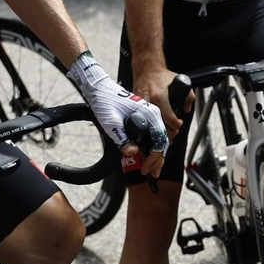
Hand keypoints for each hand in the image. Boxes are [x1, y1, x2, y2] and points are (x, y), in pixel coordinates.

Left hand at [68, 51, 170, 173]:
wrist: (100, 89)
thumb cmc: (105, 101)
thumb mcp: (111, 122)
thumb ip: (122, 138)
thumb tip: (133, 153)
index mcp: (150, 114)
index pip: (161, 141)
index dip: (154, 158)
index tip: (145, 169)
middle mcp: (153, 114)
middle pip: (163, 141)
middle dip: (158, 160)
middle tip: (151, 174)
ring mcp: (150, 116)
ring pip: (159, 139)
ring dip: (157, 155)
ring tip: (152, 169)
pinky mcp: (144, 118)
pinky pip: (153, 135)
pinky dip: (152, 147)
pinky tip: (147, 156)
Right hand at [135, 63, 191, 140]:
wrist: (146, 70)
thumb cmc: (161, 76)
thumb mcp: (180, 81)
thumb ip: (188, 96)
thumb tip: (186, 109)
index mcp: (160, 97)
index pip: (169, 118)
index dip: (176, 125)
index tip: (179, 123)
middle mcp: (148, 102)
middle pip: (157, 126)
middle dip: (167, 132)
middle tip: (173, 131)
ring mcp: (140, 105)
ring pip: (149, 125)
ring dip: (157, 131)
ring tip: (164, 132)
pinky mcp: (135, 106)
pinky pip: (142, 120)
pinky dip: (149, 126)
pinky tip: (154, 128)